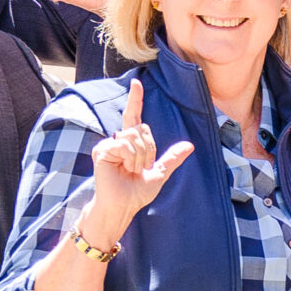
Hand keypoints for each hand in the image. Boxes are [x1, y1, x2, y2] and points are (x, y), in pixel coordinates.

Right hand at [82, 79, 195, 241]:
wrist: (124, 206)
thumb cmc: (137, 193)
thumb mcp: (160, 173)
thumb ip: (171, 158)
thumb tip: (189, 146)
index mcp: (131, 144)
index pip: (135, 117)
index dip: (135, 100)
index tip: (137, 83)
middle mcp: (119, 141)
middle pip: (142, 128)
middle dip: (149, 149)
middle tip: (141, 167)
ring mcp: (109, 145)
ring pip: (134, 136)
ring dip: (141, 156)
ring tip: (133, 169)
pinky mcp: (102, 151)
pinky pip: (125, 145)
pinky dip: (131, 158)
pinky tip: (125, 169)